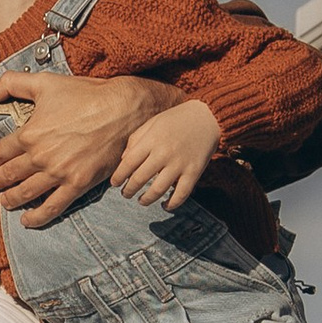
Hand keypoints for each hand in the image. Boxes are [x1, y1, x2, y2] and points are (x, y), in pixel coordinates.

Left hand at [0, 73, 171, 226]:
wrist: (123, 110)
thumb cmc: (86, 94)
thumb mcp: (45, 82)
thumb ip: (11, 83)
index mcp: (30, 133)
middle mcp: (41, 157)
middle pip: (8, 176)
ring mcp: (59, 173)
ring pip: (25, 194)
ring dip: (11, 200)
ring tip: (7, 202)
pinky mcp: (78, 184)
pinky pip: (53, 207)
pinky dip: (37, 217)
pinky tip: (28, 221)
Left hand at [109, 94, 223, 209]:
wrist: (207, 117)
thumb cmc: (175, 120)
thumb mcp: (152, 123)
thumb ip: (135, 140)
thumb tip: (123, 161)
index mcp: (152, 140)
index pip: (129, 163)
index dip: (119, 176)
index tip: (115, 183)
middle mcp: (164, 153)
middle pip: (140, 178)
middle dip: (129, 190)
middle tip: (126, 194)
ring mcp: (180, 164)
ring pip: (158, 190)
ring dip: (146, 199)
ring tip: (141, 200)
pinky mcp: (194, 172)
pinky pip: (181, 194)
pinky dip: (172, 204)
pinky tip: (165, 205)